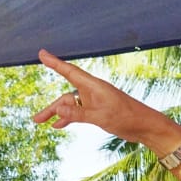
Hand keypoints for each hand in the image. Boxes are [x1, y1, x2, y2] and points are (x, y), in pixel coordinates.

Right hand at [32, 49, 180, 152]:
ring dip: (57, 114)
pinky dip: (68, 118)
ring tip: (40, 123)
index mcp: (93, 86)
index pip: (69, 71)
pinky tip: (58, 126)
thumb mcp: (100, 117)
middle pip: (65, 96)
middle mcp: (91, 92)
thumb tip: (57, 109)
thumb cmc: (126, 117)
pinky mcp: (97, 111)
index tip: (41, 54)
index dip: (54, 63)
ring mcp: (94, 102)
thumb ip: (78, 113)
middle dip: (50, 107)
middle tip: (35, 119)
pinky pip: (78, 112)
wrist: (144, 126)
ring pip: (70, 106)